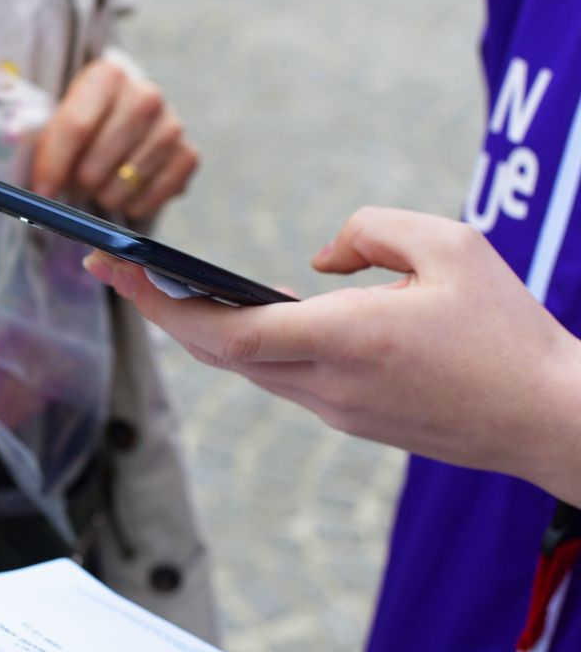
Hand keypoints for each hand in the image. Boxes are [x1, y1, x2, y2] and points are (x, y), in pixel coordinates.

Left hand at [32, 58, 197, 219]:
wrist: (130, 118)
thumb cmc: (85, 123)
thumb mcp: (59, 119)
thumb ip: (44, 146)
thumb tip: (37, 195)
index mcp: (107, 76)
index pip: (75, 128)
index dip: (52, 167)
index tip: (40, 195)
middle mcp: (145, 95)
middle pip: (94, 166)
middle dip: (76, 185)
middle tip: (73, 184)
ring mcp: (171, 125)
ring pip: (119, 189)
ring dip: (102, 197)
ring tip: (100, 183)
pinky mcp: (188, 155)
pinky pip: (147, 202)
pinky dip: (130, 207)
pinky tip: (126, 191)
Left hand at [83, 208, 580, 502]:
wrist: (551, 421)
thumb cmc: (508, 332)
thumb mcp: (452, 245)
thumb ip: (372, 230)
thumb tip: (318, 258)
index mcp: (348, 340)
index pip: (226, 331)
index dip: (160, 302)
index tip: (115, 268)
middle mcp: (327, 385)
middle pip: (217, 352)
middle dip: (160, 310)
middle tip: (118, 269)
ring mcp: (335, 410)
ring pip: (245, 367)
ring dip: (202, 329)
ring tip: (168, 287)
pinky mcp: (349, 420)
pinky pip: (279, 377)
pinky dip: (248, 344)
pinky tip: (242, 316)